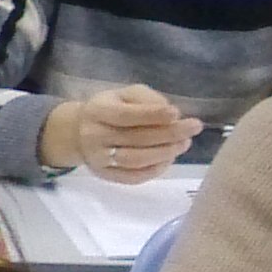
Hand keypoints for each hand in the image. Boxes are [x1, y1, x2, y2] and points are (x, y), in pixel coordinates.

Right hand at [40, 83, 199, 179]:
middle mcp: (94, 136)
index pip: (126, 115)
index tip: (177, 113)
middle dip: (169, 134)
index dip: (152, 115)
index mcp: (97, 111)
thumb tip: (171, 115)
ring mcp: (99, 159)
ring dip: (165, 152)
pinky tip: (169, 158)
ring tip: (184, 143)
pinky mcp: (105, 175)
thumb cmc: (109, 109)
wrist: (78, 132)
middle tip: (194, 128)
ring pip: (136, 160)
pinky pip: (134, 177)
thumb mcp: (123, 94)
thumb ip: (146, 99)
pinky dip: (156, 169)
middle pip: (135, 138)